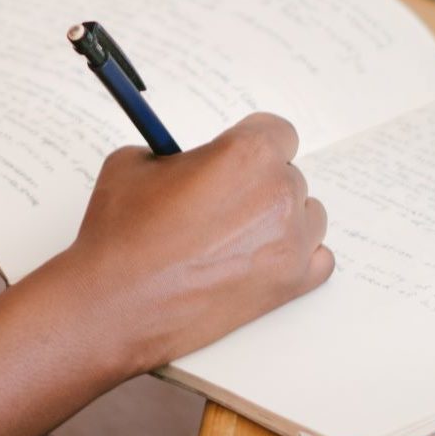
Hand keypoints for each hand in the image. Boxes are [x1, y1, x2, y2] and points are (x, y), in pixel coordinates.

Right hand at [58, 112, 333, 377]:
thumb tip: (192, 161)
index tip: (234, 157)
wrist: (115, 303)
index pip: (278, 131)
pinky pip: (319, 259)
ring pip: (307, 214)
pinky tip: (261, 258)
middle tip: (219, 203)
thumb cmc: (122, 234)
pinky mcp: (291, 285)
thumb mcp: (136, 161)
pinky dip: (296, 256)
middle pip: (289, 174)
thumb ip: (178, 154)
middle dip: (257, 184)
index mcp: (247, 153)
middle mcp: (278, 194)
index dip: (251, 142)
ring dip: (280, 219)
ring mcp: (290, 243)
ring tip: (235, 235)